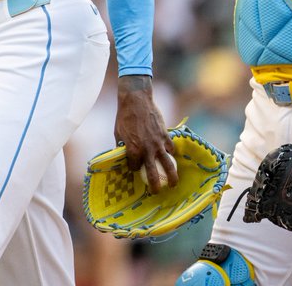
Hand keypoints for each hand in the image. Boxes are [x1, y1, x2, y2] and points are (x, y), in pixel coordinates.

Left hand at [113, 75, 176, 193]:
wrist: (136, 100)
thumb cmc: (124, 117)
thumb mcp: (118, 133)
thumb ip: (122, 146)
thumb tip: (122, 156)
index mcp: (133, 150)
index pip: (134, 167)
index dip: (134, 169)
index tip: (135, 168)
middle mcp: (147, 150)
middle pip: (154, 174)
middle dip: (156, 186)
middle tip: (157, 192)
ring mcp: (158, 144)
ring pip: (169, 165)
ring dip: (172, 177)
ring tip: (173, 184)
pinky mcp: (166, 136)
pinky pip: (171, 149)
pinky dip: (172, 154)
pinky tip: (172, 157)